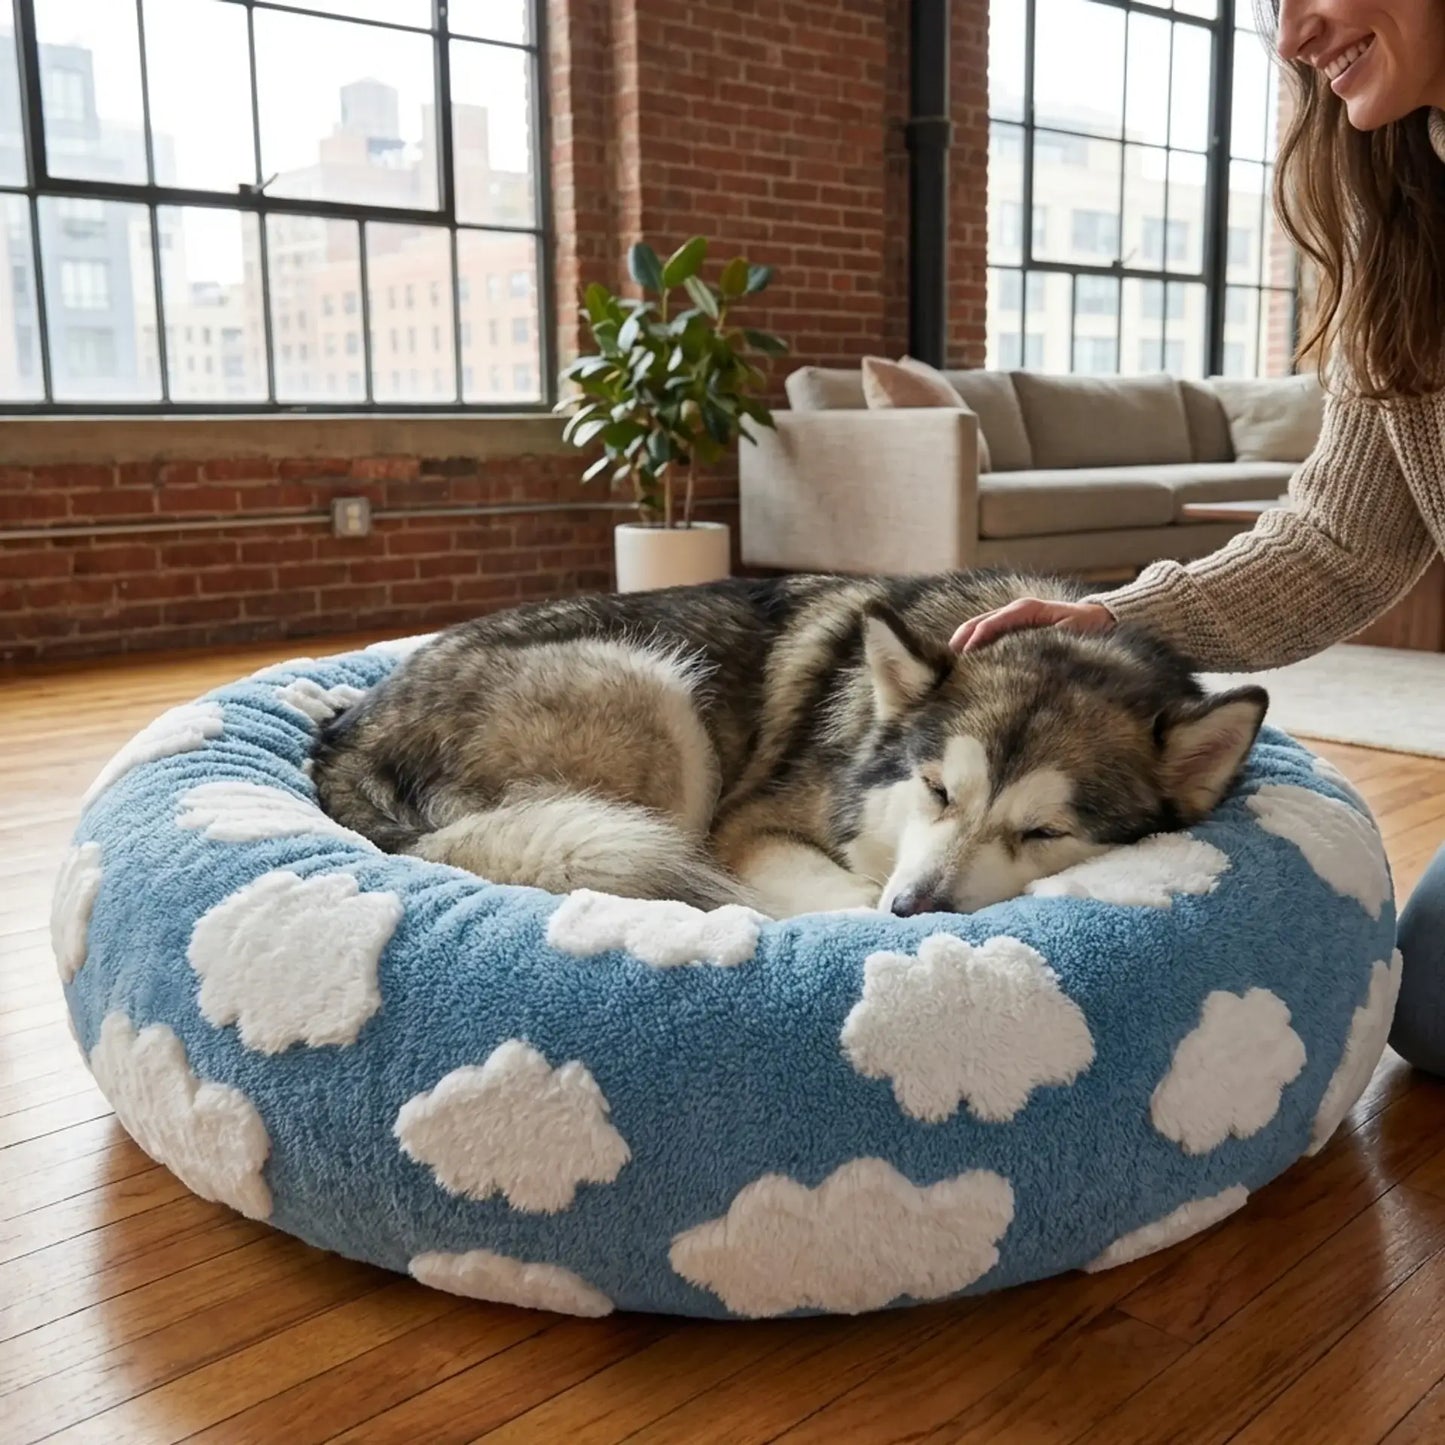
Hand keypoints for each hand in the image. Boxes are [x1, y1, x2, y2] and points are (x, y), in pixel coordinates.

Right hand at [949, 598, 1115, 652]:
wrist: (1099, 618)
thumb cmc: (1086, 627)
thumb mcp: (1069, 633)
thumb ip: (1046, 641)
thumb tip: (1024, 655)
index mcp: (1025, 610)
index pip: (991, 624)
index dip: (975, 641)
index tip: (963, 660)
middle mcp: (1016, 610)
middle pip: (978, 622)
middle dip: (961, 640)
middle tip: (947, 662)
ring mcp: (1014, 616)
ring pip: (980, 626)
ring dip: (965, 642)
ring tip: (952, 663)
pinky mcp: (1015, 625)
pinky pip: (989, 632)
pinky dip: (976, 644)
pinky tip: (968, 660)